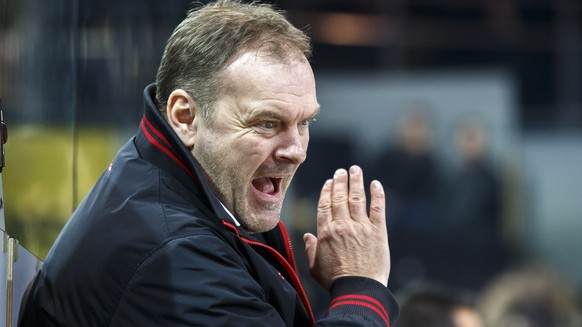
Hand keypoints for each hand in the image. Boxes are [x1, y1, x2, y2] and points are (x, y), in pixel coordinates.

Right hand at [303, 165, 389, 289]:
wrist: (358, 290)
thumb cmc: (335, 281)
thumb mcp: (314, 267)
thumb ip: (310, 249)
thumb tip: (307, 236)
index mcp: (326, 232)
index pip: (325, 204)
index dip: (327, 190)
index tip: (329, 181)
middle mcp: (342, 226)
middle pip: (340, 197)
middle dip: (340, 181)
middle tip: (341, 171)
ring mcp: (361, 227)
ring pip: (357, 198)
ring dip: (356, 182)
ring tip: (355, 170)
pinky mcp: (377, 232)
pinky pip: (378, 208)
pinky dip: (377, 194)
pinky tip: (376, 184)